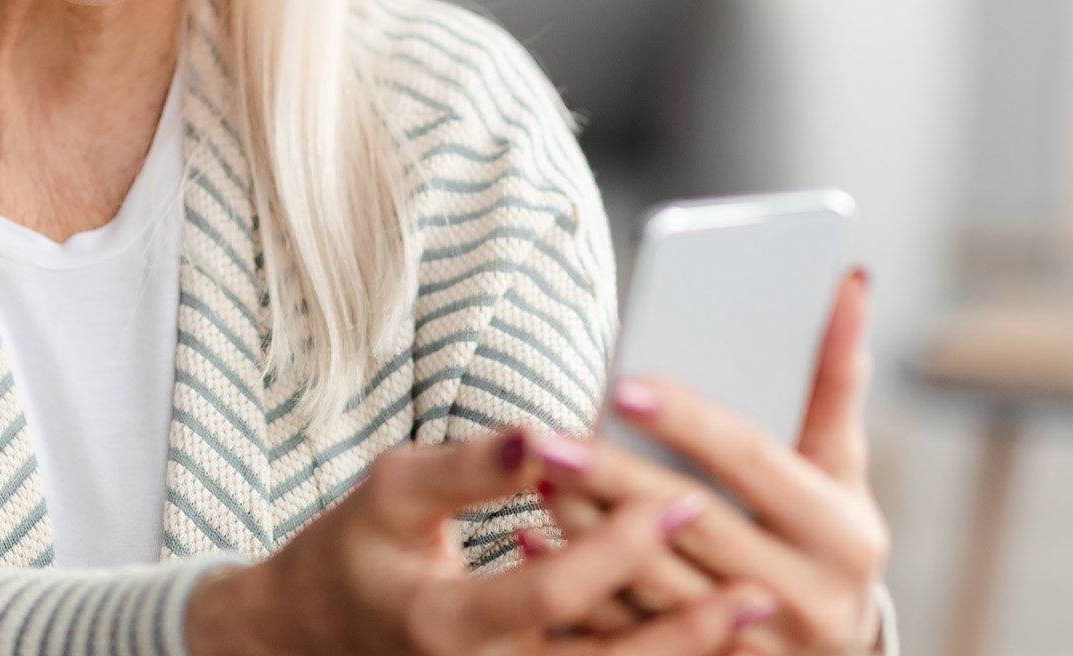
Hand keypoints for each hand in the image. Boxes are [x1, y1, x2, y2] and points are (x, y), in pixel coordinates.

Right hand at [185, 425, 782, 655]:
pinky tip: (711, 638)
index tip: (682, 501)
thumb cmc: (356, 549)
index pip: (545, 596)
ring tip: (756, 614)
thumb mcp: (392, 491)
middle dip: (685, 634)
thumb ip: (470, 467)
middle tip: (761, 591)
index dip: (617, 551)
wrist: (311, 635)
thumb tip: (542, 436)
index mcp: (439, 626)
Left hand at [531, 269, 888, 653]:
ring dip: (585, 530)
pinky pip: (627, 634)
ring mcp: (756, 646)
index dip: (688, 422)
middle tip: (548, 437)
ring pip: (652, 583)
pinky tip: (533, 540)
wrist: (832, 645)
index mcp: (844, 534)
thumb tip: (850, 278)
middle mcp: (809, 598)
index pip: (753, 461)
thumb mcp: (841, 461)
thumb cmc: (825, 525)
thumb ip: (837, 376)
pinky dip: (578, 586)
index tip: (621, 385)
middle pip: (691, 523)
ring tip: (537, 477)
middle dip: (614, 476)